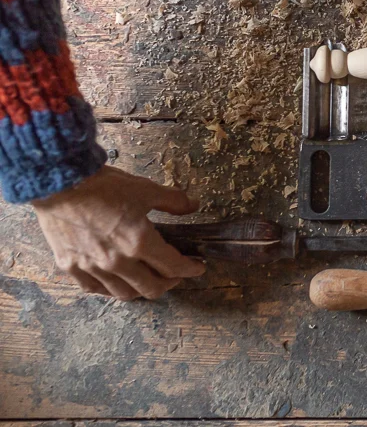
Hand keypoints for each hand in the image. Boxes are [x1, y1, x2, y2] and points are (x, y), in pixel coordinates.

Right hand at [32, 166, 206, 299]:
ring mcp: (92, 267)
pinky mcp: (70, 266)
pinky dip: (110, 288)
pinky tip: (116, 281)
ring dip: (141, 289)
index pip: (173, 267)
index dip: (190, 270)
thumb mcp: (145, 189)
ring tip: (148, 279)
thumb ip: (173, 201)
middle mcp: (117, 262)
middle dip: (169, 283)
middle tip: (175, 275)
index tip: (198, 267)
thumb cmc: (102, 186)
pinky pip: (94, 288)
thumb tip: (193, 206)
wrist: (59, 183)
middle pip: (151, 288)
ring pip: (123, 293)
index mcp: (139, 242)